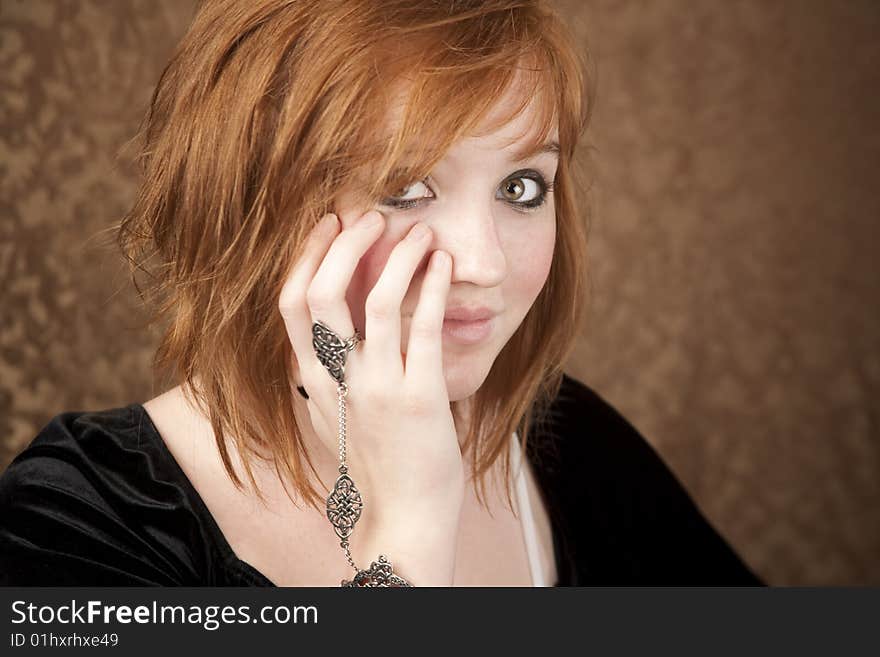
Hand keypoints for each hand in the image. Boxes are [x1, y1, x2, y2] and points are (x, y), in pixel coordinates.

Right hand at [278, 210, 464, 521]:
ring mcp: (378, 388)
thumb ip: (325, 374)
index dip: (305, 256)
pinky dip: (432, 286)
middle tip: (368, 215)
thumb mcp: (334, 416)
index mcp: (313, 380)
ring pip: (377, 302)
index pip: (290, 303)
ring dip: (397, 257)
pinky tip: (442, 264)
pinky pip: (425, 329)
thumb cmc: (374, 465)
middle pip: (322, 293)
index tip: (326, 225)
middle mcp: (338, 380)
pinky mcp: (420, 397)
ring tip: (417, 231)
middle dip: (343, 245)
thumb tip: (325, 336)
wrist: (401, 519)